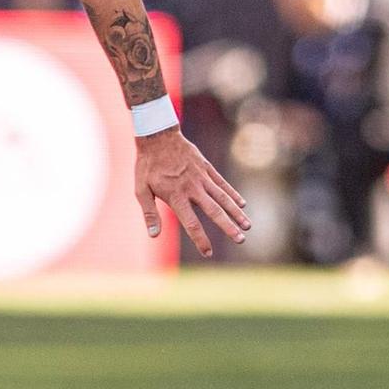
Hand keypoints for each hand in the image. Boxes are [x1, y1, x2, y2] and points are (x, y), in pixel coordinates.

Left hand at [134, 128, 249, 257]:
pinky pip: (222, 183)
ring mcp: (202, 177)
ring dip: (236, 212)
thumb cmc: (147, 166)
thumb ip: (149, 213)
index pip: (190, 223)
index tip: (208, 252)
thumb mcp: (141, 190)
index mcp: (175, 196)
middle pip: (214, 211)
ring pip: (222, 198)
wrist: (158, 137)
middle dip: (228, 227)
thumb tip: (153, 235)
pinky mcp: (207, 168)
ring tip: (248, 226)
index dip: (200, 239)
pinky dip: (233, 194)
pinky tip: (242, 204)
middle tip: (241, 240)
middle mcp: (192, 188)